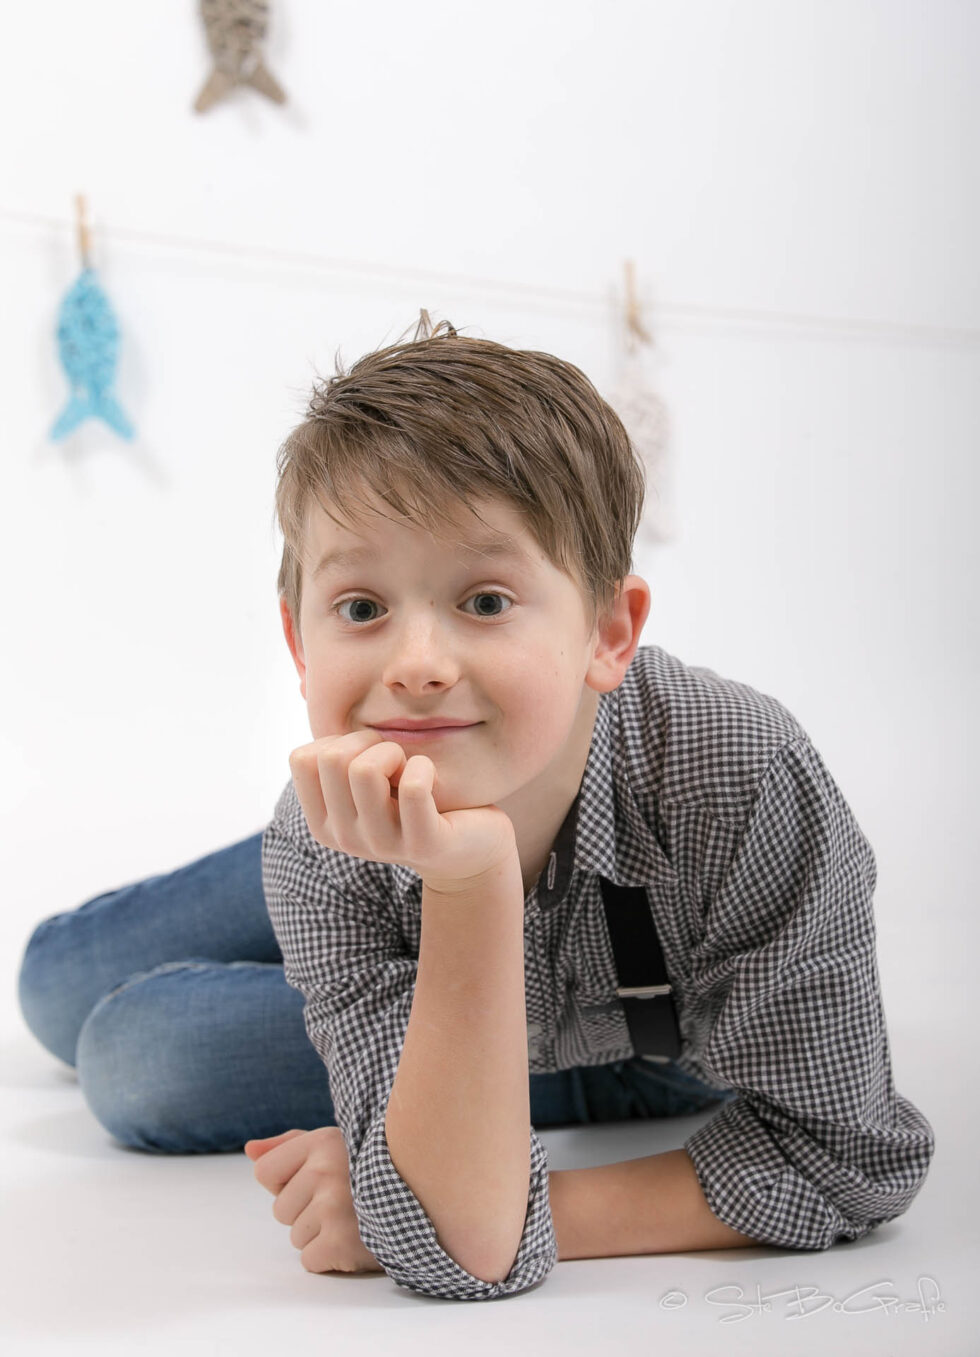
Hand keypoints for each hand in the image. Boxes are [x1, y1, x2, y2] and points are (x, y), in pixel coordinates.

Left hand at [245, 1128, 383, 1274]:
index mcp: (323, 1142)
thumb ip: (289, 1147)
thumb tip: (250, 1150)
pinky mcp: (340, 1241)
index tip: (318, 1180)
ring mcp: (333, 1207)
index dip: (286, 1182)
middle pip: (279, 1210)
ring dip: (320, 1235)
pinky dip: (330, 1258)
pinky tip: (356, 1239)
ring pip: (295, 1236)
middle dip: (305, 1212)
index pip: (265, 1172)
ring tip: (354, 1219)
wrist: (426, 1201)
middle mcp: (326, 1170)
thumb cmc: (372, 1173)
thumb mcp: (335, 1146)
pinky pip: (309, 1260)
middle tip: (344, 1202)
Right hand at [289, 728, 517, 892]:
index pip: (301, 759)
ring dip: (394, 752)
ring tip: (411, 770)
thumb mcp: (364, 784)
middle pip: (332, 758)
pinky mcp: (423, 843)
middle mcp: (345, 839)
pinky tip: (432, 778)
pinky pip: (412, 786)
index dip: (339, 741)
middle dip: (368, 741)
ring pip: (364, 769)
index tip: (367, 756)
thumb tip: (320, 711)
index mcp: (323, 822)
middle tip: (394, 760)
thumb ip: (338, 759)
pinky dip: (424, 766)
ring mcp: (382, 845)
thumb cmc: (412, 801)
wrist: (468, 848)